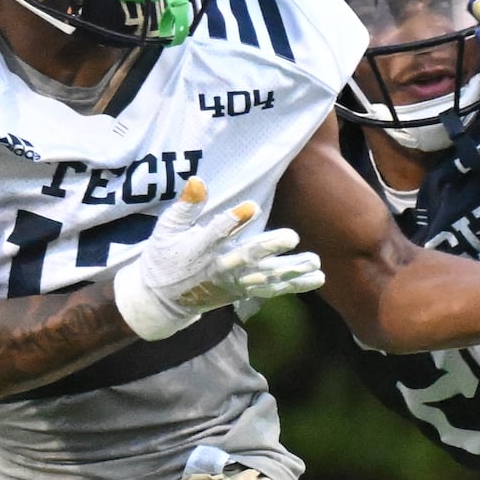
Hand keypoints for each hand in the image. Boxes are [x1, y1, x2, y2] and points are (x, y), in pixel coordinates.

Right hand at [113, 177, 324, 340]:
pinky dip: (294, 285)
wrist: (162, 299)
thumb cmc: (165, 256)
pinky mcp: (244, 291)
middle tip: (292, 236)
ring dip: (291, 270)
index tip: (252, 207)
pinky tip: (317, 277)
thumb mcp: (167, 229)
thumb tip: (196, 180)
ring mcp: (234, 282)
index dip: (232, 221)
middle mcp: (219, 267)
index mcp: (198, 250)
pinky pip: (272, 289)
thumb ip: (185, 207)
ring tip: (315, 261)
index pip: (215, 234)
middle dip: (270, 247)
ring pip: (266, 277)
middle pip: (247, 257)